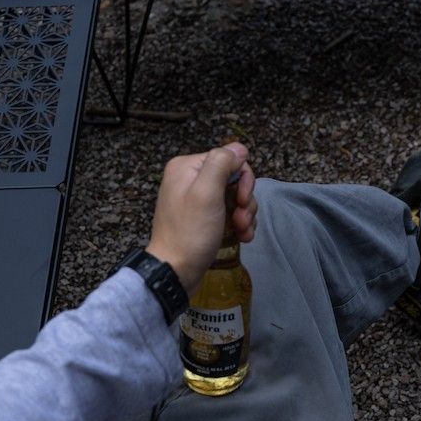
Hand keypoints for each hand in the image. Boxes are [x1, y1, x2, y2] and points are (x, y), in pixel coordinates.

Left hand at [145, 144, 257, 294]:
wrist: (176, 272)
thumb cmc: (190, 232)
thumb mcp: (206, 192)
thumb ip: (222, 163)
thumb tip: (239, 148)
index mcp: (187, 167)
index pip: (229, 158)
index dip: (242, 179)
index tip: (241, 201)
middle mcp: (190, 179)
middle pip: (234, 178)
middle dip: (244, 200)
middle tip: (241, 220)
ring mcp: (197, 200)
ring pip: (235, 197)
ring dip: (245, 214)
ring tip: (242, 232)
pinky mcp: (203, 219)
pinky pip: (229, 213)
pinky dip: (239, 224)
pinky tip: (241, 237)